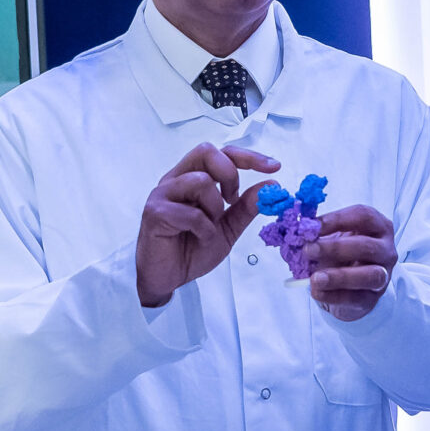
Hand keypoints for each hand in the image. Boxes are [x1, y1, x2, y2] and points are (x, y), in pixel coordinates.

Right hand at [135, 144, 279, 308]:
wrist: (168, 278)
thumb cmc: (191, 249)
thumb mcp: (228, 228)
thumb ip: (246, 207)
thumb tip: (271, 185)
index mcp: (192, 178)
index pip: (221, 154)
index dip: (248, 157)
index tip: (274, 167)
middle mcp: (176, 180)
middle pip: (206, 152)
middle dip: (230, 173)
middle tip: (233, 199)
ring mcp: (163, 194)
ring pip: (200, 181)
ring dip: (215, 207)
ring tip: (210, 226)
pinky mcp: (155, 213)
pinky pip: (190, 213)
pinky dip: (204, 228)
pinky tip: (200, 238)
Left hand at [308, 204, 396, 321]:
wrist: (350, 286)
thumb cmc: (342, 255)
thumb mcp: (333, 238)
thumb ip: (318, 233)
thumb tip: (297, 231)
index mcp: (378, 227)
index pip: (363, 216)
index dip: (337, 219)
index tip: (312, 226)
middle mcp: (386, 250)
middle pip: (366, 246)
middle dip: (335, 248)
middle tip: (308, 250)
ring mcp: (384, 276)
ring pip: (370, 275)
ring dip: (339, 276)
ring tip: (315, 278)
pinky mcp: (372, 299)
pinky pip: (356, 298)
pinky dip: (334, 295)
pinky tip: (316, 291)